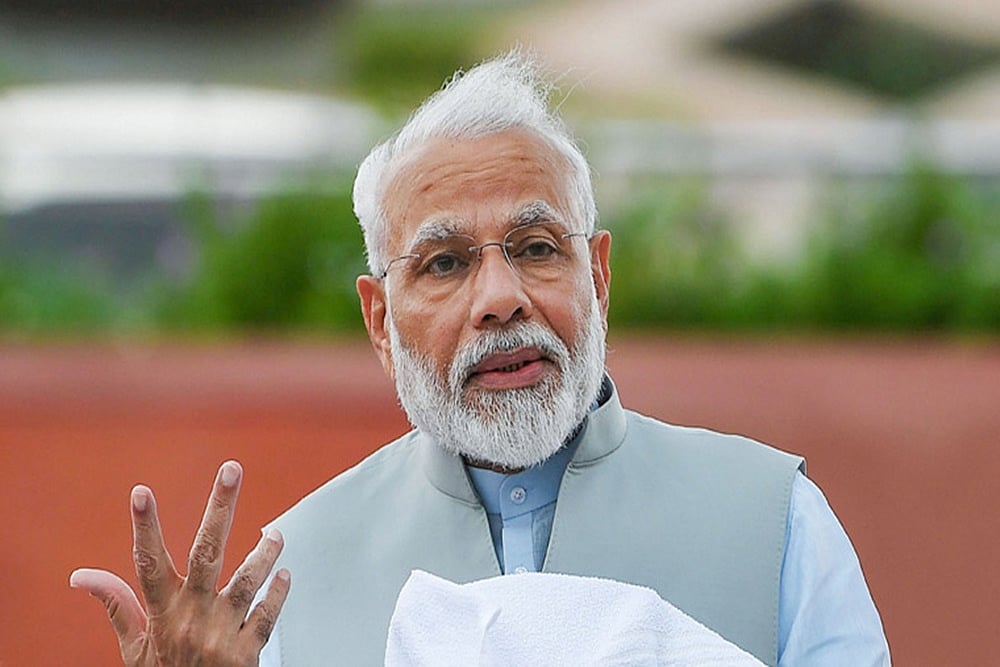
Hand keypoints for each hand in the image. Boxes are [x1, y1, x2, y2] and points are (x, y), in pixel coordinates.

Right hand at [70, 461, 289, 665]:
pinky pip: (267, 615)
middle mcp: (191, 619)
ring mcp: (221, 634)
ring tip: (275, 534)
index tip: (140, 493)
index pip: (147, 563)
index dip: (143, 527)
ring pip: (248, 581)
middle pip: (207, 554)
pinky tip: (285, 574)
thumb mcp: (133, 647)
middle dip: (220, 508)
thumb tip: (82, 575)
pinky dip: (278, 593)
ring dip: (264, 553)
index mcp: (161, 614)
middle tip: (231, 470)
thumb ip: (117, 605)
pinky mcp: (247, 652)